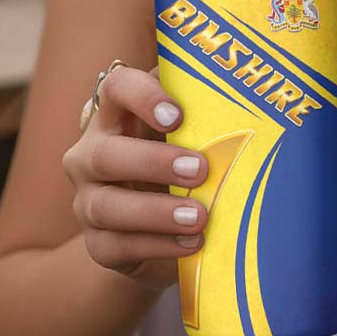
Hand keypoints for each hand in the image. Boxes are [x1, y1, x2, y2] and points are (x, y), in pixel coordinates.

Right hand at [62, 63, 209, 288]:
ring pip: (106, 205)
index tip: (178, 116)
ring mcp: (88, 201)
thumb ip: (204, 108)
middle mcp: (91, 154)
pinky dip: (158, 246)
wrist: (161, 226)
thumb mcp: (190, 131)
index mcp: (115, 115)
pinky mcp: (97, 244)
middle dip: (154, 162)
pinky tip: (191, 242)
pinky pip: (118, 246)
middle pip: (105, 153)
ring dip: (157, 211)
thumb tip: (248, 93)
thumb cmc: (181, 160)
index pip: (116, 88)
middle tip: (201, 170)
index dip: (143, 97)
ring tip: (199, 217)